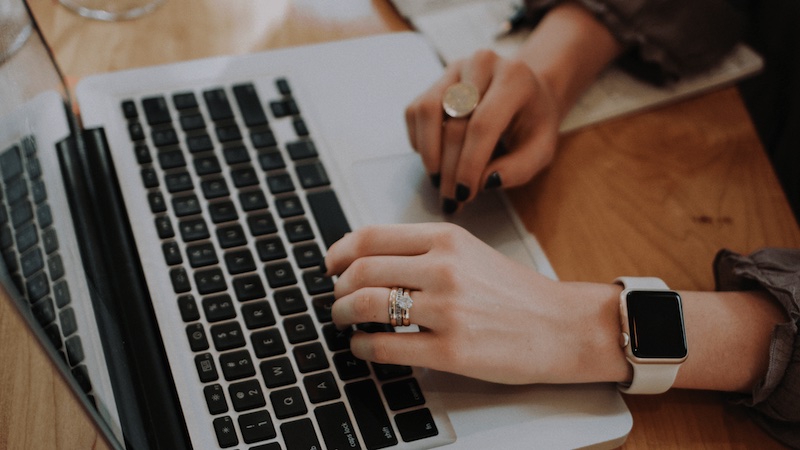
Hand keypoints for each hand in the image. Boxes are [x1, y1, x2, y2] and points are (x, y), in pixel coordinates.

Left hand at [324, 223, 624, 384]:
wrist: (563, 326)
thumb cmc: (515, 292)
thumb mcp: (470, 252)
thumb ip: (423, 250)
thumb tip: (367, 259)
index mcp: (446, 238)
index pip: (371, 236)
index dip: (339, 251)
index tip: (330, 264)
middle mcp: (444, 269)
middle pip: (361, 271)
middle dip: (337, 288)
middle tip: (336, 298)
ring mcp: (447, 310)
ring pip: (367, 305)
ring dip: (342, 314)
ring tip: (344, 321)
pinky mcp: (451, 351)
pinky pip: (385, 346)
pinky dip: (361, 347)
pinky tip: (361, 347)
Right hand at [404, 50, 560, 212]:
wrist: (527, 90)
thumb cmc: (534, 122)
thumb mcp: (541, 149)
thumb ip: (519, 169)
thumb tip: (485, 182)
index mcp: (514, 78)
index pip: (483, 124)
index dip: (469, 163)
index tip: (464, 194)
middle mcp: (482, 65)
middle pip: (454, 122)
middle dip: (450, 168)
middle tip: (451, 198)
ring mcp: (455, 69)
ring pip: (427, 111)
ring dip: (429, 153)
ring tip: (438, 180)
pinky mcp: (436, 79)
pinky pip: (415, 111)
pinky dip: (419, 140)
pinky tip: (435, 158)